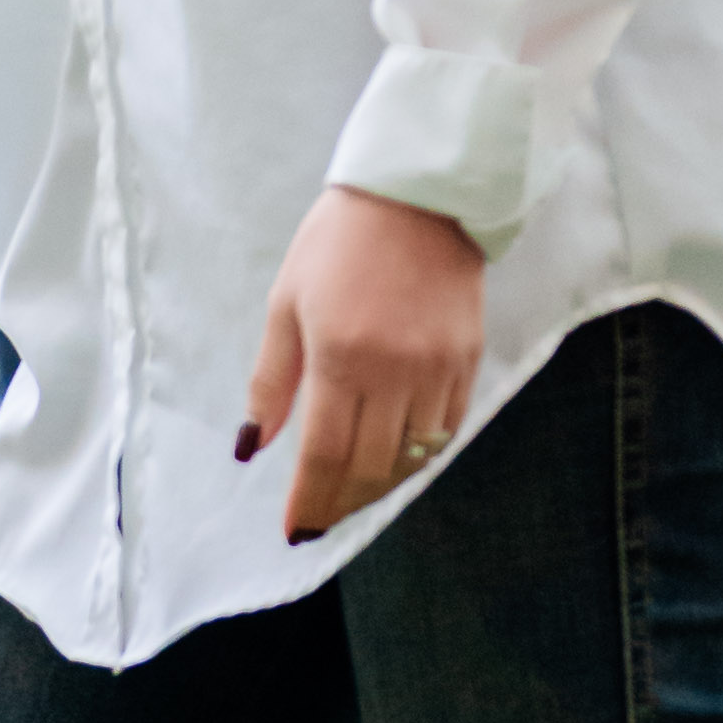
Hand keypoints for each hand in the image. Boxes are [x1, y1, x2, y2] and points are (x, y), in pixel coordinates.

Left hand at [239, 192, 486, 542]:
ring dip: (381, 486)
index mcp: (340, 356)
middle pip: (370, 466)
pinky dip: (420, 455)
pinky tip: (397, 460)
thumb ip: (272, 380)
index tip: (296, 529)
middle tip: (321, 518)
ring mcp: (438, 367)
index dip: (310, 499)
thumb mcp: (286, 302)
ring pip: (412, 456)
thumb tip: (253, 445)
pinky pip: (448, 429)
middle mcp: (394, 370)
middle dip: (341, 502)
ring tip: (353, 495)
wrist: (418, 193)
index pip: (324, 454)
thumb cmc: (338, 241)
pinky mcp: (469, 358)